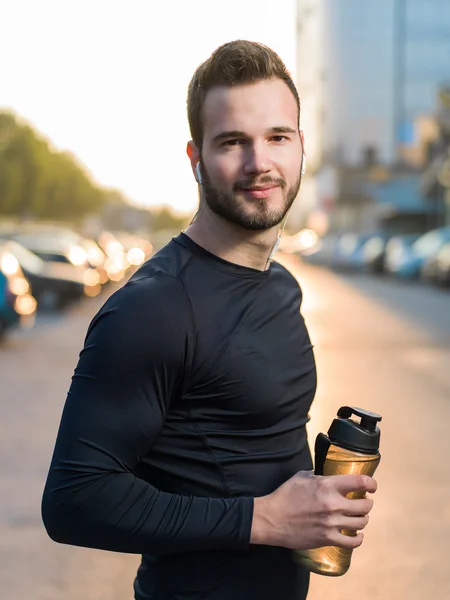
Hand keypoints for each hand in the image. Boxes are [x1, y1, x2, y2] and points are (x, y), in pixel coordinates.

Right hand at [250, 471, 376, 549]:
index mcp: (327, 485)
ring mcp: (332, 523)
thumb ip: (316, 476)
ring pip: (361, 523)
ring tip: (357, 517)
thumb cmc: (285, 496)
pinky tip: (356, 535)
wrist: (272, 519)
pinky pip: (353, 542)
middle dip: (367, 503)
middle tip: (362, 502)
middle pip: (365, 505)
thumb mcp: (300, 477)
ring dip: (362, 519)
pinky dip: (358, 538)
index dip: (371, 484)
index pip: (360, 482)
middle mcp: (333, 504)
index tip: (372, 486)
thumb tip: (325, 476)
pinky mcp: (328, 538)